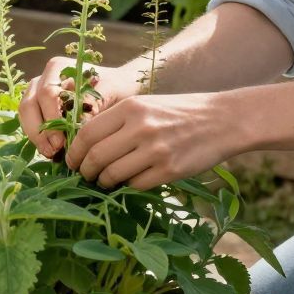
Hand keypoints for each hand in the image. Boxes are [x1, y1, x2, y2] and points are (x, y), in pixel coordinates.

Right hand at [18, 55, 121, 159]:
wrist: (119, 89)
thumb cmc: (115, 87)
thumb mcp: (109, 91)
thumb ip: (93, 102)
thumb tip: (78, 123)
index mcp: (58, 68)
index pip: (47, 93)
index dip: (51, 119)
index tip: (61, 142)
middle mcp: (43, 79)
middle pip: (29, 105)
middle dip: (39, 131)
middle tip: (53, 151)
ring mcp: (37, 94)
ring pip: (26, 115)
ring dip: (36, 137)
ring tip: (52, 154)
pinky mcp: (39, 109)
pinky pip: (30, 124)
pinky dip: (39, 138)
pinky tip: (53, 152)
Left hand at [63, 92, 231, 189]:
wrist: (222, 120)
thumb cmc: (178, 113)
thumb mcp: (145, 105)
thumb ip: (117, 122)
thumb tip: (84, 147)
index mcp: (130, 108)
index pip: (87, 134)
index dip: (74, 152)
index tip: (72, 161)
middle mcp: (141, 127)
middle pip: (96, 157)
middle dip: (85, 171)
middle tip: (84, 176)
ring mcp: (156, 150)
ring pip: (113, 175)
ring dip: (103, 182)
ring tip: (105, 181)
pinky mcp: (170, 170)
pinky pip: (136, 185)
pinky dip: (128, 187)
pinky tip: (130, 182)